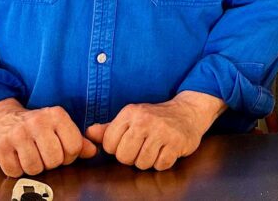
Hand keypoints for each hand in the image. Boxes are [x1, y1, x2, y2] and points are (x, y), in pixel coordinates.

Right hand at [0, 98, 97, 176]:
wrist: (1, 119)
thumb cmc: (35, 127)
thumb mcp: (58, 127)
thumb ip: (77, 140)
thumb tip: (93, 151)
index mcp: (56, 115)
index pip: (74, 146)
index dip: (69, 155)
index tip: (61, 150)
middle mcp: (38, 122)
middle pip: (55, 160)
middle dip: (51, 163)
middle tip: (43, 154)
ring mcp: (18, 133)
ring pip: (35, 168)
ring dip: (33, 167)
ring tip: (30, 155)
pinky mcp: (1, 146)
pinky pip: (16, 172)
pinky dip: (17, 170)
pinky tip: (17, 157)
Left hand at [85, 91, 225, 170]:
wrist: (188, 111)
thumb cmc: (155, 117)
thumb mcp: (132, 117)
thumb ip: (109, 128)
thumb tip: (89, 133)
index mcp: (130, 113)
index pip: (108, 145)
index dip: (117, 148)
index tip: (129, 141)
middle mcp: (144, 120)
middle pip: (124, 157)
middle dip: (132, 157)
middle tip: (143, 147)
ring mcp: (161, 131)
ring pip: (142, 164)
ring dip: (148, 160)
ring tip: (155, 148)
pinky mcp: (176, 142)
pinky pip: (160, 165)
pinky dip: (163, 162)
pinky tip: (166, 150)